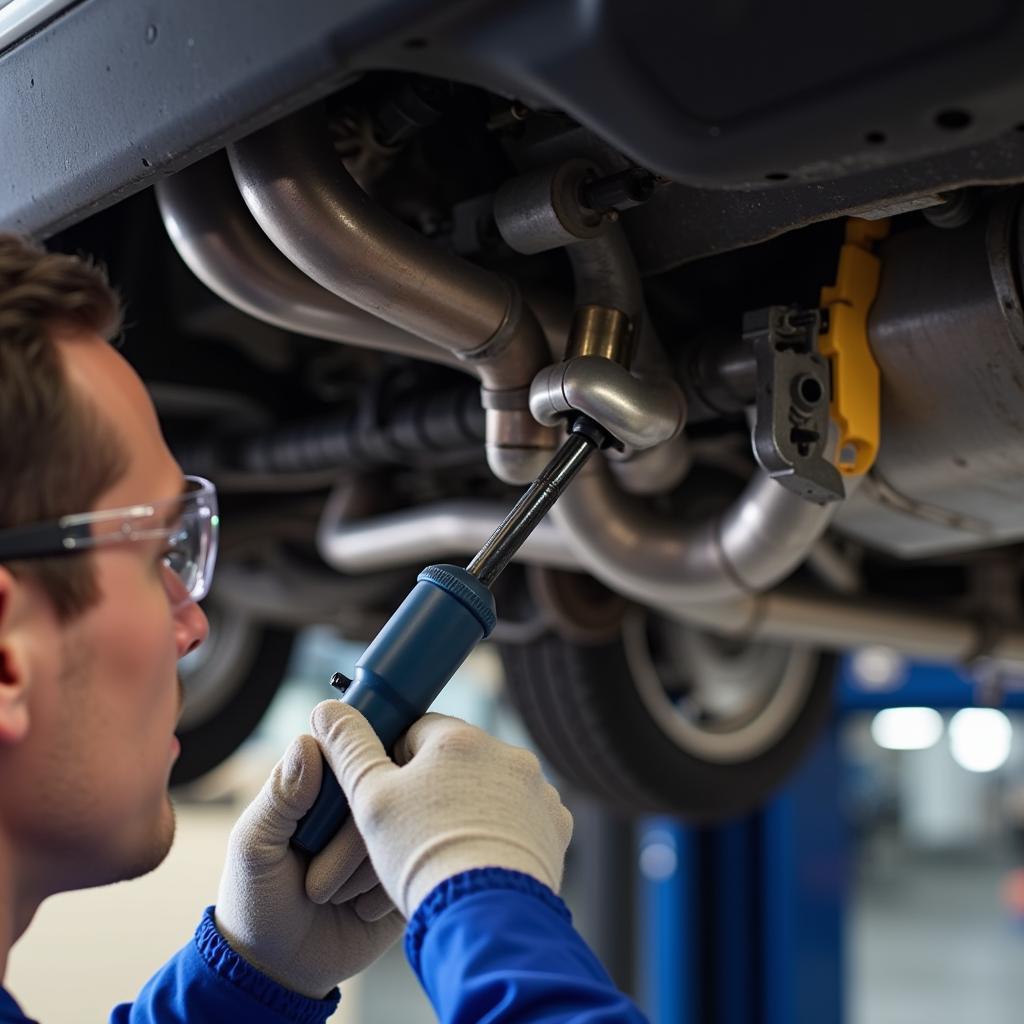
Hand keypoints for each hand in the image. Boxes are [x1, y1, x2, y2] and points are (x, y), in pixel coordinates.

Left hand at [215, 734, 403, 998]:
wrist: (281, 970)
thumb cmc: (257, 899)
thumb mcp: (255, 846)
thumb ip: (280, 795)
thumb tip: (309, 743)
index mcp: (321, 780)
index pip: (352, 746)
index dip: (350, 771)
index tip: (339, 807)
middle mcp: (359, 798)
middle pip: (383, 783)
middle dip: (351, 839)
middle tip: (317, 882)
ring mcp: (388, 832)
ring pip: (403, 823)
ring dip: (365, 869)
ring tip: (333, 898)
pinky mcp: (408, 866)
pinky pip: (418, 861)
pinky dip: (387, 888)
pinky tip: (361, 909)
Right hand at [310, 701, 573, 918]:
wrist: (485, 917)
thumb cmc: (421, 856)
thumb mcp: (370, 800)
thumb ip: (349, 748)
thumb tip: (325, 707)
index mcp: (459, 738)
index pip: (417, 731)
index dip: (395, 762)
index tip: (387, 795)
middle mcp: (507, 754)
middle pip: (459, 760)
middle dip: (436, 787)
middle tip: (413, 829)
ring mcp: (537, 790)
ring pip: (492, 789)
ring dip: (472, 807)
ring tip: (447, 849)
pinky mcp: (556, 826)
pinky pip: (523, 819)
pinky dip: (504, 833)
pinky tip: (481, 858)